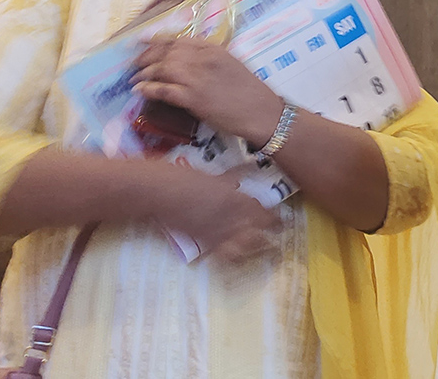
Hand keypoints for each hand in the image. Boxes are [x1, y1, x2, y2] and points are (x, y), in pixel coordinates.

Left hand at [132, 36, 283, 146]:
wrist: (262, 112)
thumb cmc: (250, 91)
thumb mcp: (231, 64)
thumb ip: (210, 59)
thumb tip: (189, 60)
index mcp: (213, 49)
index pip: (178, 40)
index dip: (156, 42)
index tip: (142, 43)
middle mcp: (202, 59)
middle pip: (166, 53)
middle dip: (146, 57)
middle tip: (135, 64)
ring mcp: (196, 78)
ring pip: (162, 69)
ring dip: (145, 72)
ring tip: (135, 78)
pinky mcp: (192, 98)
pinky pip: (164, 90)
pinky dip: (149, 88)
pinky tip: (140, 90)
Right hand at [160, 170, 283, 263]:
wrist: (156, 191)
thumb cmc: (181, 176)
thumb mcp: (212, 175)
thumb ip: (228, 181)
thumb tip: (237, 182)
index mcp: (236, 197)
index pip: (262, 212)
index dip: (274, 221)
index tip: (281, 225)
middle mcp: (231, 216)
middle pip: (259, 233)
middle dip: (270, 241)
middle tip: (277, 248)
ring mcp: (217, 231)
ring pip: (245, 248)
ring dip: (256, 253)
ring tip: (264, 259)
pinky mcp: (202, 242)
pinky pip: (223, 255)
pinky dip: (231, 260)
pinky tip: (237, 263)